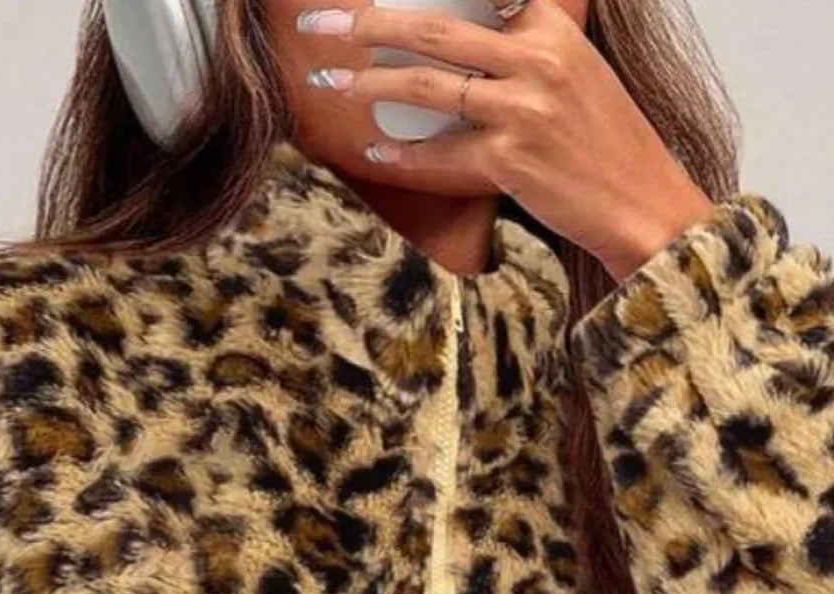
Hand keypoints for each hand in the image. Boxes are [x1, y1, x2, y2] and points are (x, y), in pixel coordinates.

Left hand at [299, 0, 715, 280]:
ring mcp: (521, 109)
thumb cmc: (606, 143)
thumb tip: (474, 42)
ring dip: (368, 85)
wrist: (642, 201)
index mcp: (551, 28)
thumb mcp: (578, 72)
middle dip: (364, 25)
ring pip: (426, 86)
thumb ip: (529, 47)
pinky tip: (375, 153)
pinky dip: (403, 156)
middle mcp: (536, 59)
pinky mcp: (510, 159)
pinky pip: (439, 153)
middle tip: (318, 27)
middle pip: (432, 30)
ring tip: (331, 84)